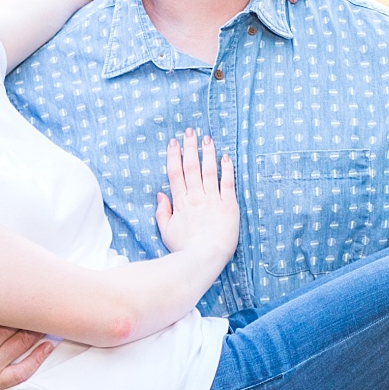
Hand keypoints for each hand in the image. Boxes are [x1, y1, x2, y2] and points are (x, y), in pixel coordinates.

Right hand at [0, 296, 54, 389]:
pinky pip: (21, 373)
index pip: (2, 304)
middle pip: (16, 322)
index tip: (32, 279)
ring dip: (39, 327)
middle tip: (51, 293)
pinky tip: (49, 345)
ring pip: (23, 342)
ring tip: (52, 312)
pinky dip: (37, 359)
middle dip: (31, 308)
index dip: (18, 292)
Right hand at [155, 128, 238, 264]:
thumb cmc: (185, 249)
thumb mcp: (166, 232)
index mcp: (181, 203)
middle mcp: (196, 197)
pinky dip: (227, 169)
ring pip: (209, 170)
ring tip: (207, 138)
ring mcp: (213, 200)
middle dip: (190, 147)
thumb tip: (160, 195)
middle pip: (191, 167)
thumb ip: (162, 212)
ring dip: (207, 153)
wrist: (205, 258)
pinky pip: (228, 183)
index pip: (175, 174)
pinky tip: (226, 157)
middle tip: (190, 131)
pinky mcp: (229, 206)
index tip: (174, 142)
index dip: (174, 156)